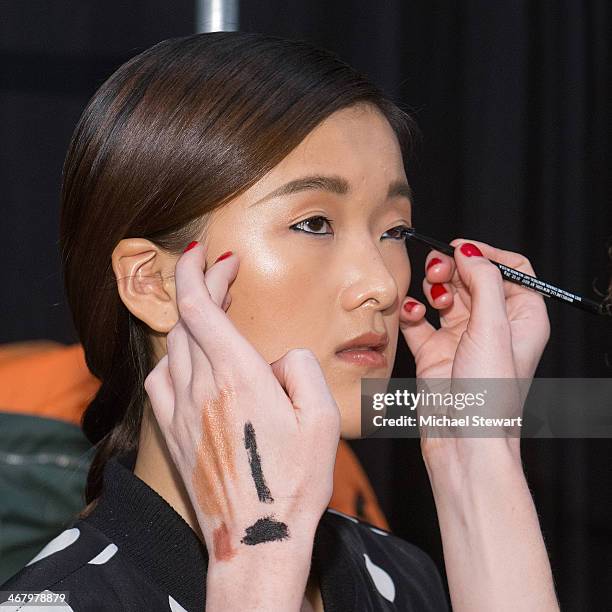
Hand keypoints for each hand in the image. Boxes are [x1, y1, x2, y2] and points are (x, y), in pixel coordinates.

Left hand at [143, 243, 340, 567]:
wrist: (255, 538)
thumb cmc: (294, 481)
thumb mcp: (323, 417)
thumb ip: (301, 367)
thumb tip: (280, 357)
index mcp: (238, 376)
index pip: (200, 305)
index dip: (198, 271)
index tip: (206, 252)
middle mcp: (200, 387)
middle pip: (187, 319)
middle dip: (202, 286)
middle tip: (222, 275)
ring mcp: (180, 410)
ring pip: (173, 346)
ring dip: (190, 321)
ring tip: (213, 316)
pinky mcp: (171, 432)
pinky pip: (161, 379)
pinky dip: (174, 358)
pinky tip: (191, 363)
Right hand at [399, 239, 550, 463]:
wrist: (462, 439)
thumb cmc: (490, 394)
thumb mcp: (494, 328)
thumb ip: (482, 281)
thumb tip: (469, 250)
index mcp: (521, 317)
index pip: (510, 269)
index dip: (486, 253)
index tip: (461, 248)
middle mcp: (492, 325)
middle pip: (472, 278)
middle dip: (453, 269)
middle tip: (438, 269)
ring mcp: (461, 337)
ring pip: (444, 295)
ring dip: (433, 288)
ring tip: (431, 296)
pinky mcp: (434, 351)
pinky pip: (419, 320)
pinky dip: (412, 312)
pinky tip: (412, 314)